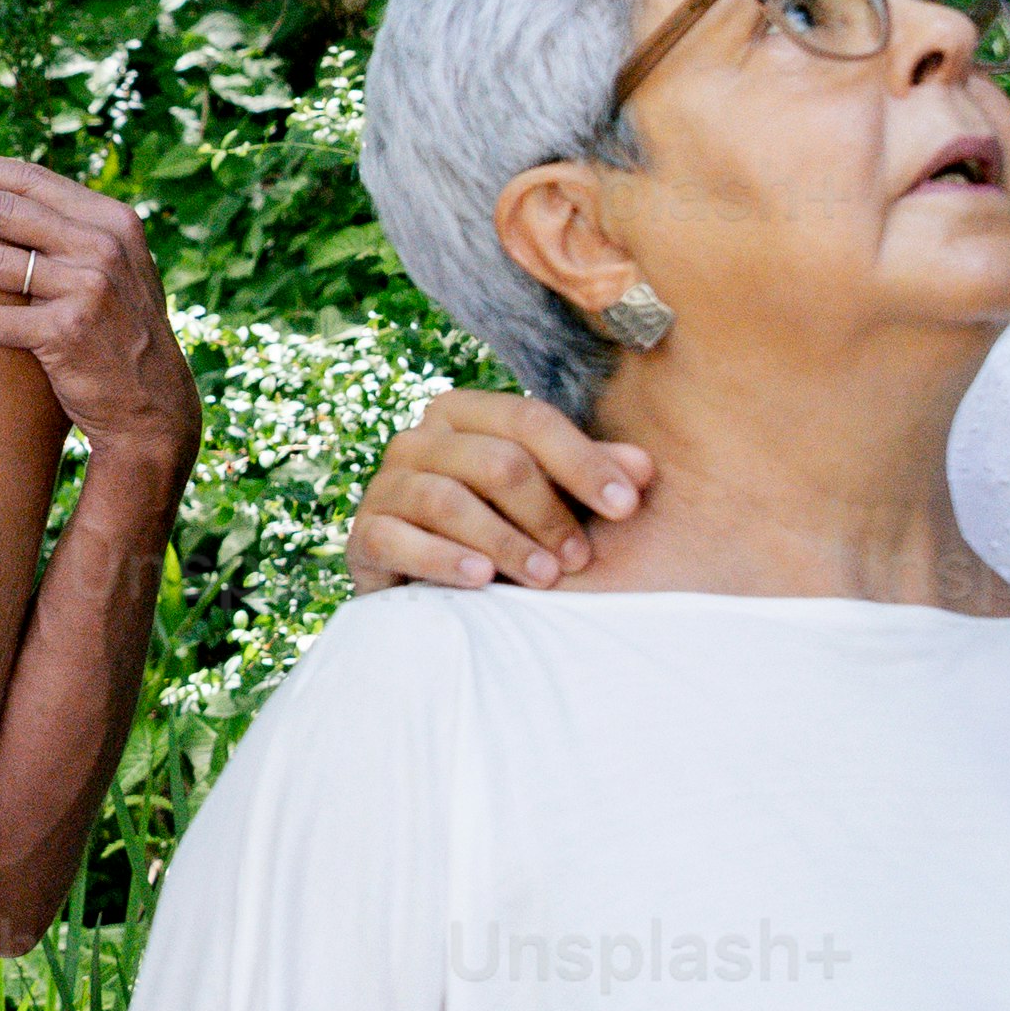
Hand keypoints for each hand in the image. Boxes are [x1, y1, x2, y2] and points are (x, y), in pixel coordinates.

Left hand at [0, 144, 189, 456]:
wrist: (152, 403)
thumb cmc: (119, 330)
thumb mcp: (116, 268)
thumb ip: (76, 232)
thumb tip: (15, 195)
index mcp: (112, 221)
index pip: (37, 183)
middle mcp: (102, 247)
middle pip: (8, 214)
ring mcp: (87, 288)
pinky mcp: (67, 333)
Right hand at [347, 384, 633, 589]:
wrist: (431, 595)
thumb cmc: (502, 535)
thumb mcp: (552, 502)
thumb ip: (592, 477)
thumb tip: (647, 468)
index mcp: (464, 415)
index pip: (529, 420)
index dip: (583, 461)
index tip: (628, 507)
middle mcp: (418, 440)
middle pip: (494, 460)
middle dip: (546, 512)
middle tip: (580, 559)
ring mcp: (385, 486)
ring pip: (447, 500)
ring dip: (503, 541)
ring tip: (545, 579)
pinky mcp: (362, 535)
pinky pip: (397, 538)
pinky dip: (442, 559)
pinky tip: (481, 581)